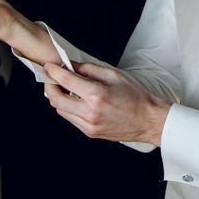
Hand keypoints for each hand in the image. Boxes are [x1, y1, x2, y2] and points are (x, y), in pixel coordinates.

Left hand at [44, 62, 170, 146]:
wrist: (148, 121)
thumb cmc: (136, 97)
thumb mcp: (115, 75)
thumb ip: (90, 69)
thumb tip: (73, 65)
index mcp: (96, 95)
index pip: (66, 81)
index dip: (54, 72)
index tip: (49, 66)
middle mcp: (89, 112)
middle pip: (56, 100)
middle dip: (50, 87)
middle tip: (52, 78)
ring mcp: (88, 125)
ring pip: (61, 110)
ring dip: (59, 98)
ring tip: (66, 88)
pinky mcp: (90, 132)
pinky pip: (71, 119)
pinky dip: (69, 108)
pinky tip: (77, 100)